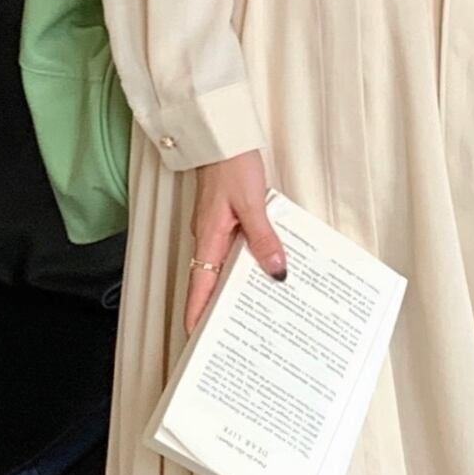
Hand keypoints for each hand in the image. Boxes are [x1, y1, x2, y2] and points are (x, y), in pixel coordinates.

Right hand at [186, 151, 286, 337]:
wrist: (222, 136)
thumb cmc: (230, 163)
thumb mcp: (252, 203)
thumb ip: (264, 238)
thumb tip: (276, 271)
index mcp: (208, 239)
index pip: (198, 287)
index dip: (197, 314)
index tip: (198, 338)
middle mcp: (208, 238)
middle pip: (210, 282)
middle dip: (218, 308)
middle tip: (232, 333)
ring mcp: (216, 229)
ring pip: (224, 266)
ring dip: (235, 286)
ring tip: (253, 308)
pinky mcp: (225, 219)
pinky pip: (234, 249)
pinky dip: (246, 263)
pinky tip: (263, 267)